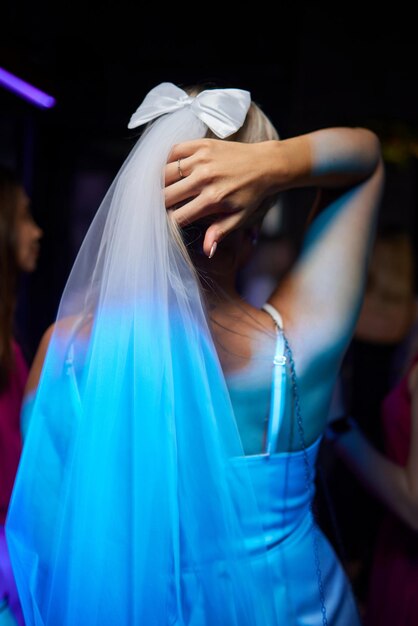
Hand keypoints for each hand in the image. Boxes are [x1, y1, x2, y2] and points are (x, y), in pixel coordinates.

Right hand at [164, 138, 279, 256]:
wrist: (265, 164)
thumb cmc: (251, 194)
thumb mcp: (239, 217)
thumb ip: (219, 232)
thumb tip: (207, 251)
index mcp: (213, 199)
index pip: (178, 216)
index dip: (169, 224)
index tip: (168, 225)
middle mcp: (204, 178)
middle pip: (166, 196)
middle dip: (161, 206)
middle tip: (162, 209)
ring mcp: (201, 159)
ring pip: (165, 173)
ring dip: (162, 184)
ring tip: (166, 191)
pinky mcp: (201, 144)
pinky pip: (173, 151)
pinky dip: (168, 161)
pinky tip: (172, 171)